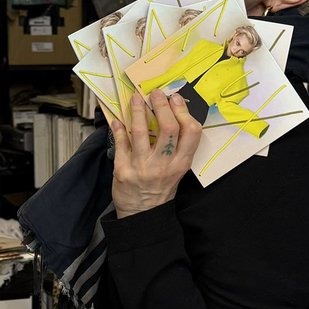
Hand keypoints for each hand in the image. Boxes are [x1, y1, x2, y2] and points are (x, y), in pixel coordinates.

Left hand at [111, 91, 201, 217]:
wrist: (142, 214)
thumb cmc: (161, 189)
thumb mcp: (177, 170)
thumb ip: (177, 147)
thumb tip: (170, 115)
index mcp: (181, 163)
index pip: (191, 132)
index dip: (184, 111)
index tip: (175, 98)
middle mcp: (164, 164)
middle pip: (168, 127)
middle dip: (161, 106)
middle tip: (156, 94)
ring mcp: (142, 167)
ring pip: (140, 131)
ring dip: (137, 111)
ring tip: (135, 99)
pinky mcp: (123, 170)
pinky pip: (120, 143)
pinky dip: (118, 129)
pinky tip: (118, 120)